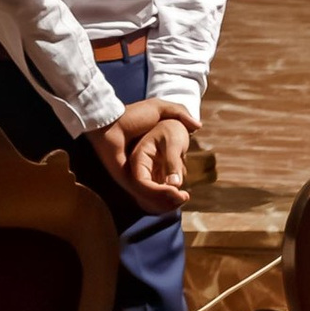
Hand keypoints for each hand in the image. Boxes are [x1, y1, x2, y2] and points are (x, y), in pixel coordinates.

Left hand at [90, 99, 191, 213]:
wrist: (111, 121)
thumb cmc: (132, 115)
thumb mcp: (159, 109)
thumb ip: (179, 113)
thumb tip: (198, 126)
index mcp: (151, 156)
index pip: (169, 176)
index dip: (179, 180)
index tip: (187, 186)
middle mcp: (143, 169)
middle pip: (163, 189)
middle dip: (175, 197)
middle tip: (185, 197)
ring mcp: (135, 176)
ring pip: (154, 196)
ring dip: (168, 201)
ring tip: (180, 198)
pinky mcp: (127, 181)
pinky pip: (143, 196)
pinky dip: (156, 199)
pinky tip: (169, 196)